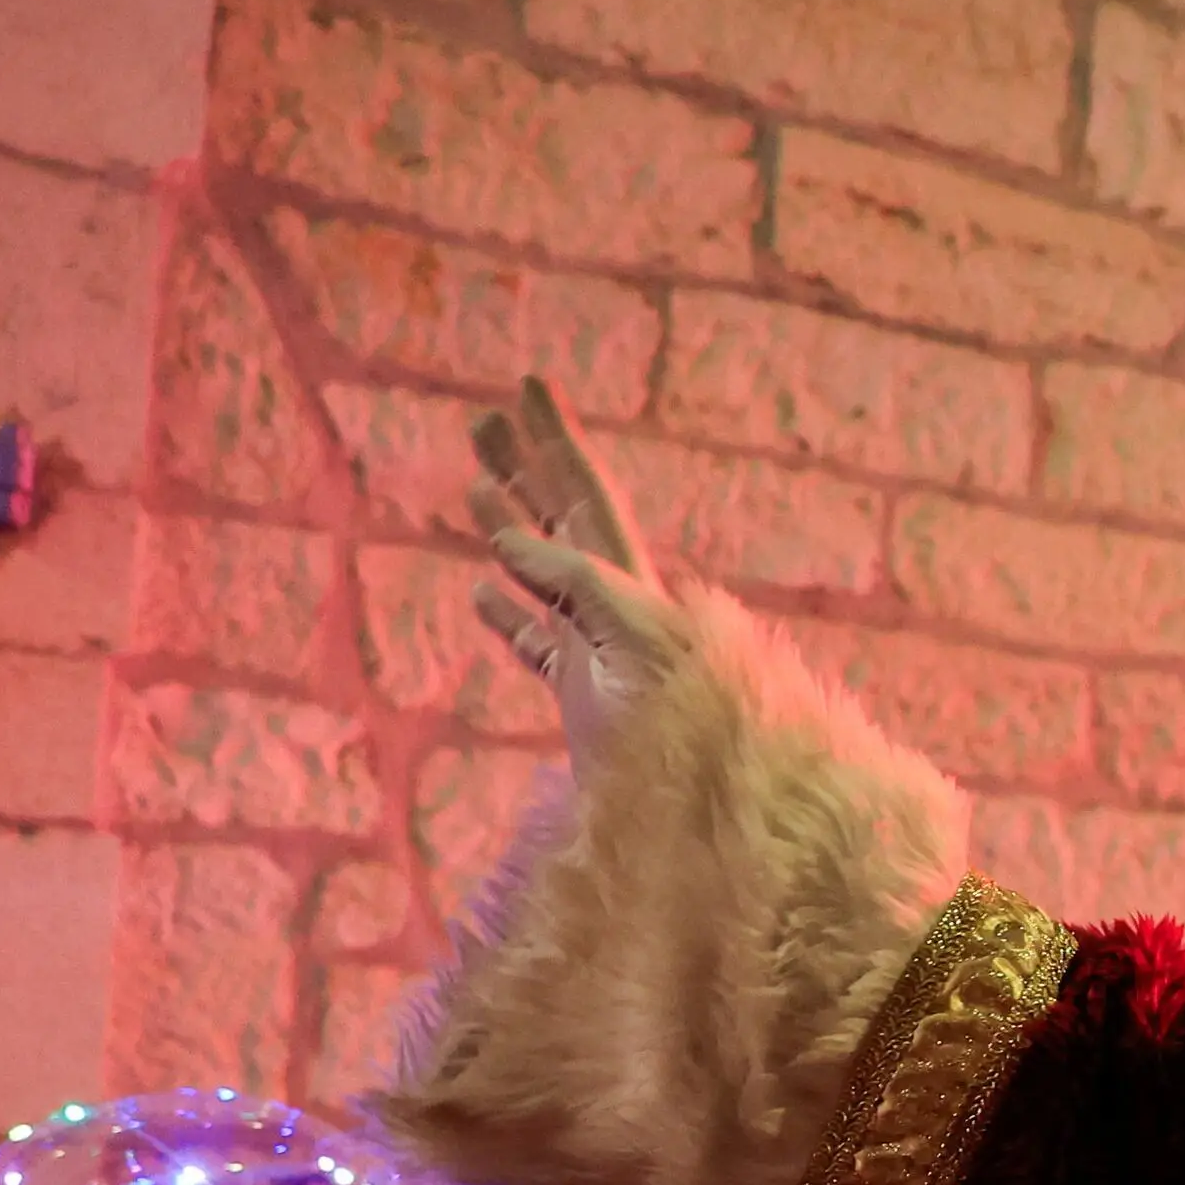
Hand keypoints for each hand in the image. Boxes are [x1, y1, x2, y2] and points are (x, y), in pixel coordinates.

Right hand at [469, 376, 674, 777]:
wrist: (710, 800)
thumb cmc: (685, 722)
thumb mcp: (633, 637)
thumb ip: (577, 585)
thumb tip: (508, 542)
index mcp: (631, 582)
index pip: (588, 492)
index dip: (558, 438)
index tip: (530, 384)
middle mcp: (616, 605)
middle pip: (563, 518)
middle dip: (526, 469)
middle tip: (483, 422)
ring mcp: (599, 649)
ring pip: (544, 573)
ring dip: (508, 528)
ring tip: (473, 486)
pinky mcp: (584, 696)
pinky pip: (539, 643)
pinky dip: (508, 615)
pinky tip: (479, 596)